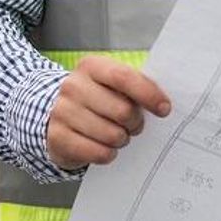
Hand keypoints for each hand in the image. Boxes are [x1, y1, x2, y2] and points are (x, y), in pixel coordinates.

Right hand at [47, 55, 170, 170]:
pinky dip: (108, 154)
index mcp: (92, 66)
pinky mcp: (56, 137)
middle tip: (135, 125)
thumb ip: (136, 86)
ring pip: (111, 134)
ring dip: (122, 139)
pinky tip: (106, 147)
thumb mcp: (114, 84)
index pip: (124, 78)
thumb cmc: (98, 98)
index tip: (164, 109)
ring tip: (119, 135)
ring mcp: (62, 111)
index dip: (148, 94)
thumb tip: (164, 103)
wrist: (58, 115)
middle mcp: (73, 86)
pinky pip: (97, 152)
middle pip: (122, 110)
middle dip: (137, 123)